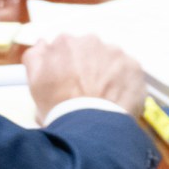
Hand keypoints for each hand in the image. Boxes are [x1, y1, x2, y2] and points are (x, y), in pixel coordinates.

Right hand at [24, 32, 143, 118]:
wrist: (91, 127)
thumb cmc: (61, 109)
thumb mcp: (35, 83)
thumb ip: (35, 57)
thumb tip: (42, 43)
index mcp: (64, 43)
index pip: (65, 47)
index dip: (66, 64)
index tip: (68, 79)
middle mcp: (90, 40)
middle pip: (88, 51)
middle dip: (87, 66)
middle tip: (84, 91)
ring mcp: (114, 52)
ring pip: (109, 59)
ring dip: (106, 73)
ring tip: (100, 98)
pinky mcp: (133, 65)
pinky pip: (128, 72)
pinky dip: (123, 83)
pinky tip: (115, 100)